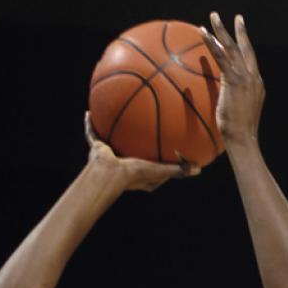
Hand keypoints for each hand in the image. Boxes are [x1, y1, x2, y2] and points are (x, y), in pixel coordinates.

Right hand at [84, 113, 198, 191]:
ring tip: (113, 113)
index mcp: (137, 174)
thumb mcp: (160, 170)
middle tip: (140, 127)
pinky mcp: (97, 149)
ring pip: (109, 139)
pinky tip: (89, 112)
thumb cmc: (134, 174)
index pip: (149, 165)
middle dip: (133, 140)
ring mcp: (108, 156)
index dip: (155, 158)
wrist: (110, 174)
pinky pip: (92, 133)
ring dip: (110, 128)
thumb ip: (178, 169)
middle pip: (129, 149)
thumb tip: (198, 169)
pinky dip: (90, 124)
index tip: (163, 148)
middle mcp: (121, 165)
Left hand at [200, 13, 263, 147]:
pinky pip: (221, 57)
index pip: (250, 61)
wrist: (243, 139)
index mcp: (257, 85)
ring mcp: (245, 78)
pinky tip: (204, 34)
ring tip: (214, 17)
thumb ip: (235, 101)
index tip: (243, 36)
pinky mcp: (234, 81)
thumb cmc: (238, 133)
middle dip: (241, 31)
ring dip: (222, 31)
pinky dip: (212, 44)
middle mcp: (253, 78)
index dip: (246, 47)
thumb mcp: (239, 113)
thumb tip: (226, 101)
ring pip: (233, 48)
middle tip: (236, 18)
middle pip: (246, 49)